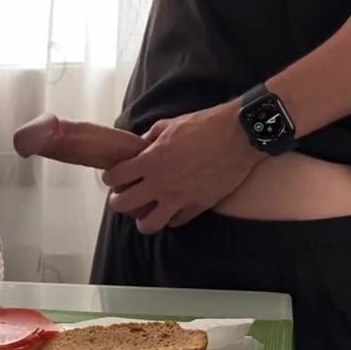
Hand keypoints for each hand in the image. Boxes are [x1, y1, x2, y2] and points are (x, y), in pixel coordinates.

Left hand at [102, 101, 264, 233]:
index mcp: (149, 162)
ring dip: (142, 219)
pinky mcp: (198, 207)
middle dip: (118, 201)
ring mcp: (178, 199)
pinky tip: (172, 209)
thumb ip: (150, 138)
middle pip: (123, 205)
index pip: (114, 178)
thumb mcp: (170, 125)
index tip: (115, 177)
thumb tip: (141, 145)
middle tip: (125, 196)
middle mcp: (160, 184)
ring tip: (146, 211)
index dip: (111, 178)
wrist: (239, 136)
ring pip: (148, 225)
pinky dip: (171, 217)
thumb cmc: (205, 125)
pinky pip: (176, 222)